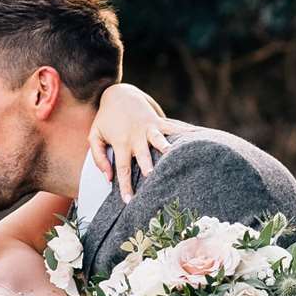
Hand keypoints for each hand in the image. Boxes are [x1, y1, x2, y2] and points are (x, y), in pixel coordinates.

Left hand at [90, 83, 181, 203]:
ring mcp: (148, 128)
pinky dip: (186, 131)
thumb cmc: (106, 119)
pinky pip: (173, 127)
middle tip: (152, 176)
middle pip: (143, 155)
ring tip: (173, 154)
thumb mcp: (95, 136)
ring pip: (159, 139)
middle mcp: (136, 137)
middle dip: (148, 165)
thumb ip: (98, 157)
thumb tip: (108, 178)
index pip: (123, 169)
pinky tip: (200, 136)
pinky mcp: (158, 121)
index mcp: (121, 143)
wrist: (118, 93)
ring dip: (166, 146)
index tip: (129, 201)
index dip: (126, 186)